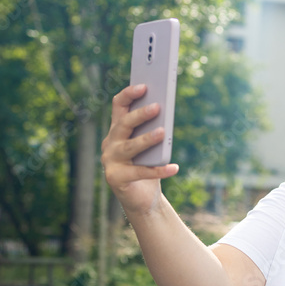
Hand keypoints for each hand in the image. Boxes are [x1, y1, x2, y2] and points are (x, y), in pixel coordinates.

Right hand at [101, 84, 178, 215]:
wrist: (142, 199)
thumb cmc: (147, 166)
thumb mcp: (150, 145)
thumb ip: (152, 129)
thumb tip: (165, 112)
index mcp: (117, 130)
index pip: (119, 105)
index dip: (129, 94)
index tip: (144, 86)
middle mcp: (110, 143)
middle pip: (124, 124)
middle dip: (140, 115)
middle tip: (157, 107)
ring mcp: (110, 161)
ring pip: (130, 147)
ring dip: (147, 139)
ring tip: (163, 132)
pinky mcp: (116, 179)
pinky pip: (140, 172)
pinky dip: (159, 170)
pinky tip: (174, 168)